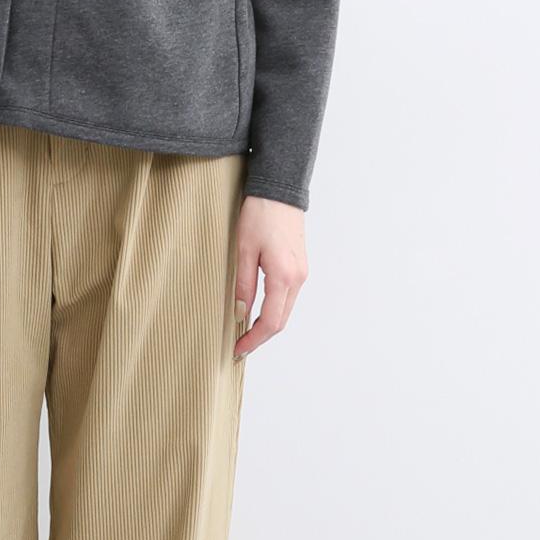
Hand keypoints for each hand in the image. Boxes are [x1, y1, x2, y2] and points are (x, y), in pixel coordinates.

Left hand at [233, 197, 308, 358]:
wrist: (279, 190)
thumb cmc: (260, 214)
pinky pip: (287, 298)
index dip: (254, 340)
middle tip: (239, 347)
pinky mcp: (299, 267)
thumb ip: (243, 285)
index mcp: (284, 277)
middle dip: (260, 337)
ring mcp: (301, 273)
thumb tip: (241, 313)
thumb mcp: (244, 250)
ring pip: (285, 311)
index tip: (237, 349)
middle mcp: (298, 279)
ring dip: (267, 325)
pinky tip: (258, 313)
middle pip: (281, 321)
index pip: (271, 322)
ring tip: (245, 333)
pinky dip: (273, 311)